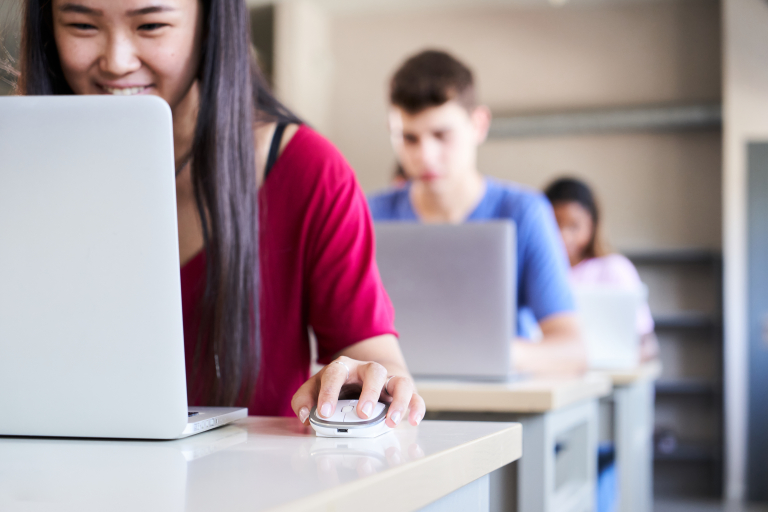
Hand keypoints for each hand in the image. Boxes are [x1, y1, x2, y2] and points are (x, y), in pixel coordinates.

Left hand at [291, 356, 425, 427]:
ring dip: (398, 401)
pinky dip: (416, 407)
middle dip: (369, 393)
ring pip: (400, 382)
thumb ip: (304, 400)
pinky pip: (415, 396)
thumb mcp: (315, 389)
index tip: (324, 412)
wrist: (361, 380)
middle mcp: (368, 370)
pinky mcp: (402, 393)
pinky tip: (412, 420)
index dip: (329, 392)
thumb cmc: (338, 388)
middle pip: (374, 372)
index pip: (335, 374)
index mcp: (344, 368)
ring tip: (390, 421)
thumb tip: (304, 414)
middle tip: (362, 414)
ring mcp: (388, 381)